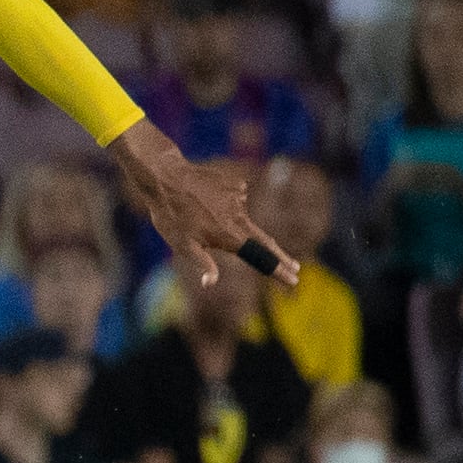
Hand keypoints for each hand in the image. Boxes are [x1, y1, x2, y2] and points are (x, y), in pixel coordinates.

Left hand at [107, 123, 297, 288]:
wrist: (166, 178)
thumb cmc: (171, 216)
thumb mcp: (182, 245)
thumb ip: (203, 263)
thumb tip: (211, 283)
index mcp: (230, 236)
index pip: (261, 258)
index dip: (278, 271)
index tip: (294, 280)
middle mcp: (240, 218)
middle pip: (265, 241)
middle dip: (280, 256)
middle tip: (295, 267)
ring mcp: (240, 199)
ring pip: (240, 217)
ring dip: (228, 222)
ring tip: (196, 215)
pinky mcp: (236, 184)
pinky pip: (233, 199)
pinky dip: (222, 203)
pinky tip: (203, 199)